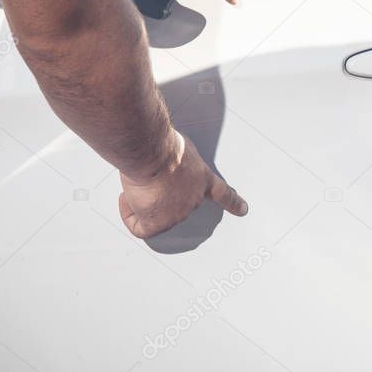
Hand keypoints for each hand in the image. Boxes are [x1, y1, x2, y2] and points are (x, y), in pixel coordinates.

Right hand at [119, 131, 248, 237]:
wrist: (152, 152)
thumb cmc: (164, 143)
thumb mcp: (181, 146)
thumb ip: (179, 158)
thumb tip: (165, 160)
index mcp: (203, 179)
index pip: (223, 193)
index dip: (233, 203)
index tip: (244, 209)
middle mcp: (194, 200)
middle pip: (174, 203)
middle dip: (158, 192)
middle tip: (147, 174)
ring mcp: (177, 214)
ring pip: (153, 214)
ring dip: (141, 199)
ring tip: (138, 179)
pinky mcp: (157, 223)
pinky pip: (140, 227)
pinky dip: (129, 215)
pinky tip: (128, 198)